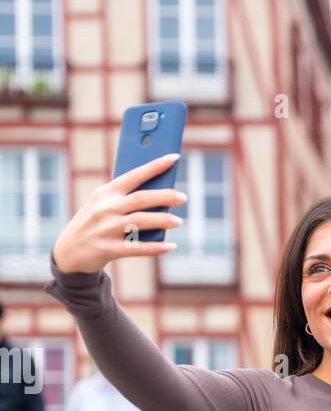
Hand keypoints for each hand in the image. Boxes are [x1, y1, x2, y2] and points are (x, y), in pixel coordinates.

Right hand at [51, 152, 186, 274]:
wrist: (68, 251)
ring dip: (162, 220)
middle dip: (165, 196)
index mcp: (105, 192)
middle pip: (141, 198)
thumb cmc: (94, 224)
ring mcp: (106, 229)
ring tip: (178, 221)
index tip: (174, 158)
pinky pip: (136, 248)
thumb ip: (125, 199)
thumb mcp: (102, 205)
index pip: (134, 175)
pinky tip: (170, 245)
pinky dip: (155, 247)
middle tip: (183, 197)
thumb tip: (161, 198)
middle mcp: (106, 208)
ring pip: (140, 221)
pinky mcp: (107, 249)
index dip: (155, 166)